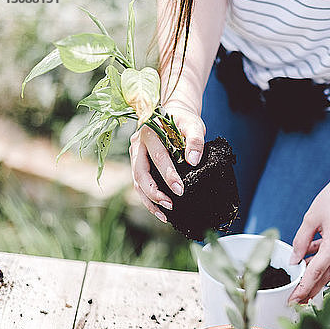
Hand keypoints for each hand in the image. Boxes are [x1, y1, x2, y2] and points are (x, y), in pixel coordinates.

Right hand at [129, 103, 205, 222]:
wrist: (173, 114)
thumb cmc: (184, 120)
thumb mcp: (193, 125)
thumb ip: (195, 140)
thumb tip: (194, 160)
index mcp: (149, 132)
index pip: (158, 156)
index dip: (168, 175)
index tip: (180, 190)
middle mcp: (137, 144)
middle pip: (141, 172)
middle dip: (155, 192)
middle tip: (171, 205)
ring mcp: (135, 155)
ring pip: (137, 181)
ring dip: (149, 200)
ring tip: (165, 214)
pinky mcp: (137, 164)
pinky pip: (139, 184)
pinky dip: (148, 199)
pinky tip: (160, 211)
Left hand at [288, 178, 329, 303]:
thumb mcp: (311, 218)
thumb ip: (301, 241)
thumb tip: (294, 261)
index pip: (316, 272)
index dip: (303, 288)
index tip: (292, 300)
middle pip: (326, 278)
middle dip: (309, 291)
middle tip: (294, 302)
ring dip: (314, 276)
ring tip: (298, 283)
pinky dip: (321, 261)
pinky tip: (307, 258)